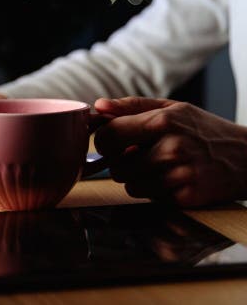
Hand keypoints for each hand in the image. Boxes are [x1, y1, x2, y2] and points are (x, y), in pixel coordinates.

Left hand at [94, 97, 246, 206]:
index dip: (105, 143)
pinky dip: (157, 192)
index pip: (108, 136)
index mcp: (163, 121)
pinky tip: (176, 180)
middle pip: (116, 167)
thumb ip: (132, 106)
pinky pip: (150, 198)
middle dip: (123, 164)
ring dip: (140, 179)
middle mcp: (171, 148)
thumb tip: (98, 106)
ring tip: (162, 167)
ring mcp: (180, 174)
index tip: (114, 144)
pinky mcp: (187, 197)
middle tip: (144, 156)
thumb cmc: (205, 130)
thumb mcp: (173, 109)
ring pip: (130, 186)